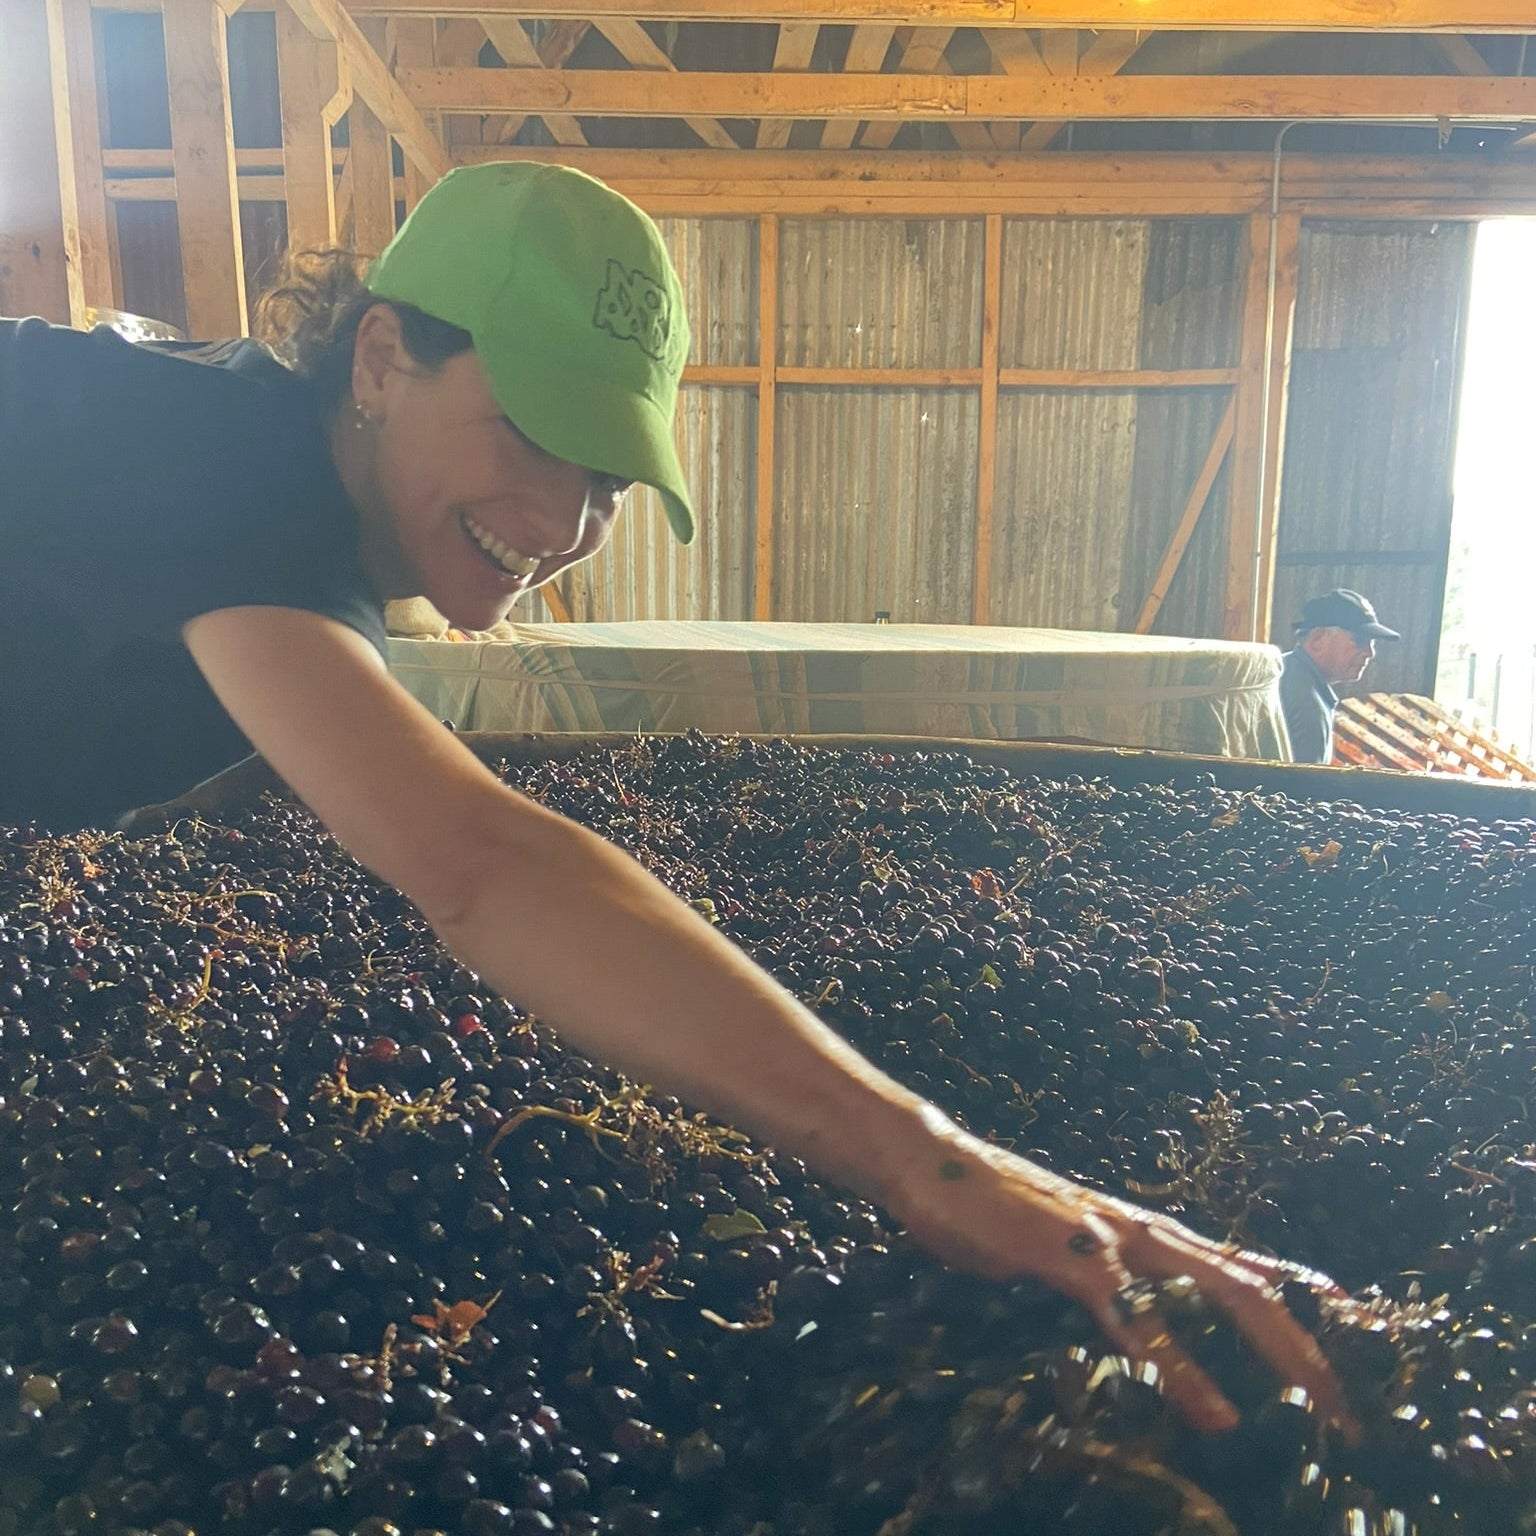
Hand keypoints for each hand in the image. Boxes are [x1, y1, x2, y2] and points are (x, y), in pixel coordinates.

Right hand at [886, 1106, 1358, 1439]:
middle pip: (1246, 1283)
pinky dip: (1183, 1367)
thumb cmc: (990, 1211)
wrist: (929, 1163)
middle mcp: (1141, 1228)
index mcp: (1140, 1231)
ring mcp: (1109, 1236)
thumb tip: (1120, 1318)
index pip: (1235, 1264)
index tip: (1353, 1335)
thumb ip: (1099, 1281)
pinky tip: (1216, 1411)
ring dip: (1275, 1350)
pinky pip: (1138, 1318)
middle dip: (1305, 1343)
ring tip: (1319, 1403)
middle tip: (1352, 1407)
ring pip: (1214, 1292)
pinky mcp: (1071, 1254)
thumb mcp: (1057, 1249)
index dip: (1296, 1297)